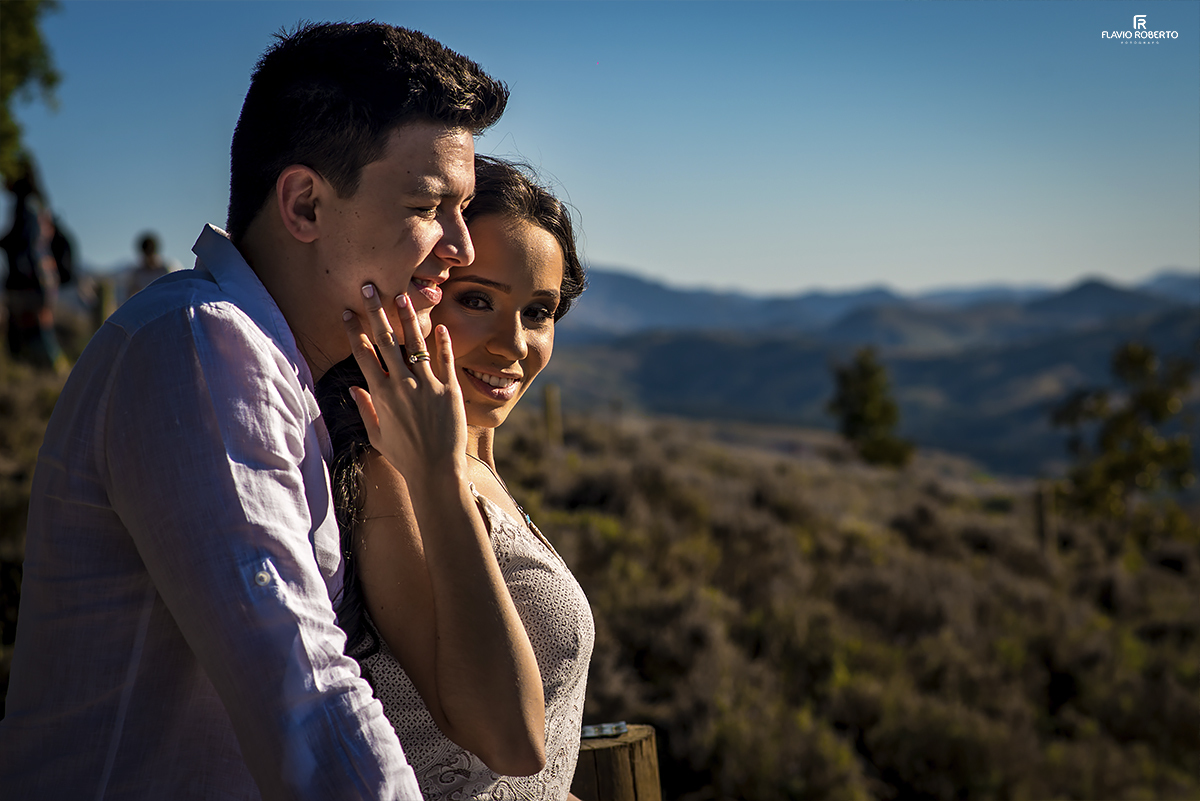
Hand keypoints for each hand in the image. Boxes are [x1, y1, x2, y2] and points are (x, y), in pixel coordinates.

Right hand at [341, 283, 466, 484]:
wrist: (435, 470)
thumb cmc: (404, 456)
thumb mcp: (376, 434)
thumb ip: (365, 408)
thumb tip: (353, 388)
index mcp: (380, 394)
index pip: (363, 354)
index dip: (355, 330)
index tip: (348, 311)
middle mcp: (401, 384)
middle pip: (386, 340)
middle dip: (376, 311)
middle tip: (369, 287)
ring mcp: (427, 385)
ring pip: (415, 343)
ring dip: (407, 318)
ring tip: (402, 296)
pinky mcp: (449, 390)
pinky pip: (445, 360)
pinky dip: (443, 341)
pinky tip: (439, 325)